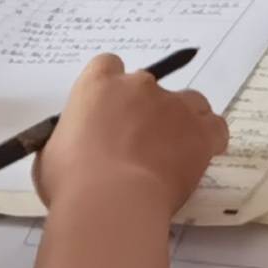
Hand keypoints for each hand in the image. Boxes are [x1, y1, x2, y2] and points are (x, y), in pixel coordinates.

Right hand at [35, 50, 227, 219]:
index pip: (108, 66)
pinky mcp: (201, 131)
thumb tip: (76, 148)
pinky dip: (209, 140)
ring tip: (172, 152)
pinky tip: (197, 158)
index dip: (112, 90)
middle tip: (136, 144)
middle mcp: (139, 87)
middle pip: (150, 86)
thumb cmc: (71, 181)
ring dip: (182, 121)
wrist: (111, 201)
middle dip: (146, 110)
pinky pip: (214, 127)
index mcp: (98, 86)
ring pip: (189, 103)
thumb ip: (70, 140)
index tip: (110, 113)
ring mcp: (174, 106)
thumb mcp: (52, 154)